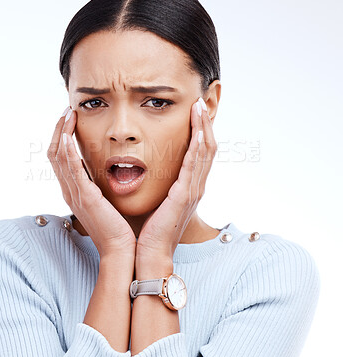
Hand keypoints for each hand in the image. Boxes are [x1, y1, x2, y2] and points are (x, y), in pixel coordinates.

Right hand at [47, 107, 136, 259]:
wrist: (121, 248)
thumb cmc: (118, 225)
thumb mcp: (107, 199)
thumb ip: (101, 183)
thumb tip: (106, 167)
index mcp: (76, 190)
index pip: (62, 158)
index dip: (63, 136)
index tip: (72, 119)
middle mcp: (70, 190)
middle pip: (56, 154)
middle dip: (60, 130)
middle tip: (67, 111)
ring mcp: (75, 194)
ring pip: (60, 158)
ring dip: (62, 134)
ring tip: (68, 115)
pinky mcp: (85, 198)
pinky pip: (71, 171)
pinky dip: (67, 153)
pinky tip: (69, 137)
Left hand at [136, 98, 216, 260]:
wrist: (149, 253)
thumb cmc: (150, 229)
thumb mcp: (158, 201)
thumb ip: (160, 185)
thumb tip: (149, 169)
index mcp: (188, 187)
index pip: (199, 152)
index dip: (199, 131)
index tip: (194, 112)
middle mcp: (195, 187)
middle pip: (207, 148)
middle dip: (204, 124)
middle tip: (199, 103)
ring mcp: (193, 191)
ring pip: (204, 153)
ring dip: (203, 128)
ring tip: (199, 108)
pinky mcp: (185, 196)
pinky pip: (194, 166)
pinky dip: (198, 147)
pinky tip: (198, 131)